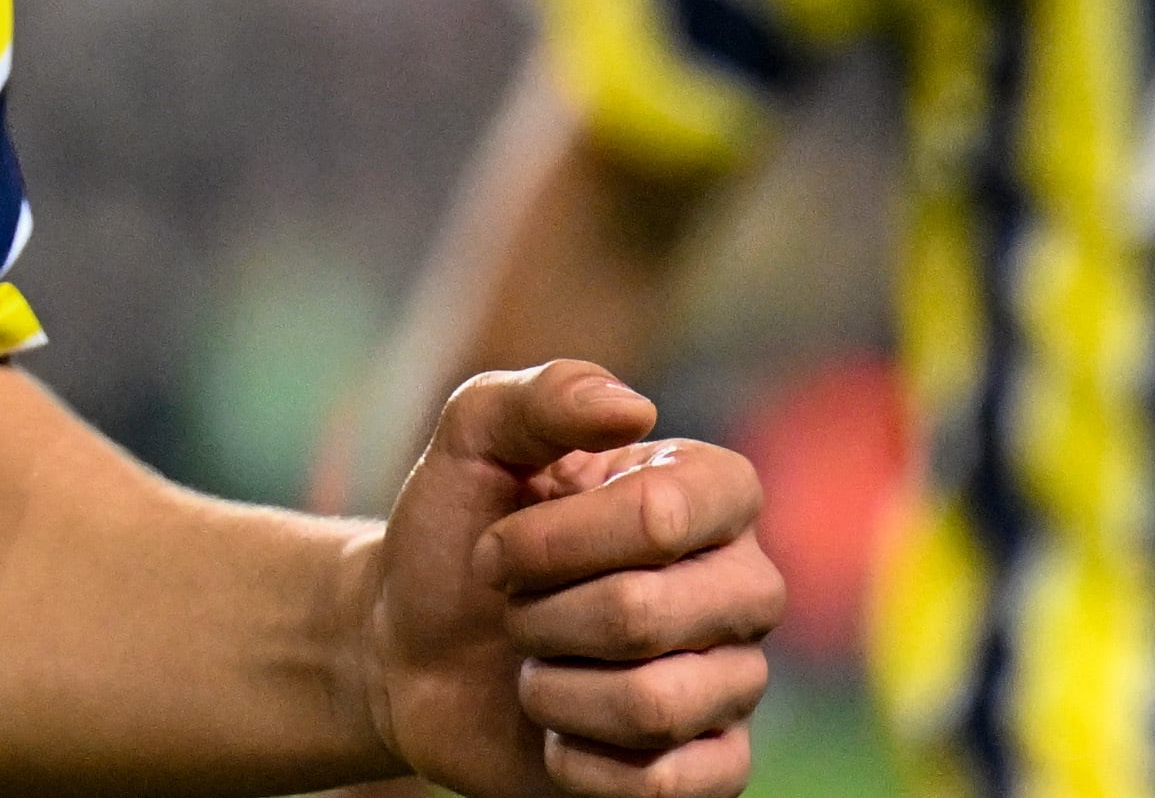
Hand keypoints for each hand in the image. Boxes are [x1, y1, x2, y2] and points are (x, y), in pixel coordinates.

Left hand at [360, 360, 781, 797]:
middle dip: (540, 616)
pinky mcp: (710, 768)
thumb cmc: (456, 532)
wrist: (411, 647)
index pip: (663, 514)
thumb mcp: (473, 440)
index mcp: (709, 491)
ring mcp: (734, 679)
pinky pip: (664, 785)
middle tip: (512, 611)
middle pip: (647, 614)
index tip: (498, 546)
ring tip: (534, 669)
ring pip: (653, 705)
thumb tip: (634, 407)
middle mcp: (743, 582)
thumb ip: (545, 396)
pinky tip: (557, 735)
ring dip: (552, 690)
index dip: (555, 541)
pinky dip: (579, 762)